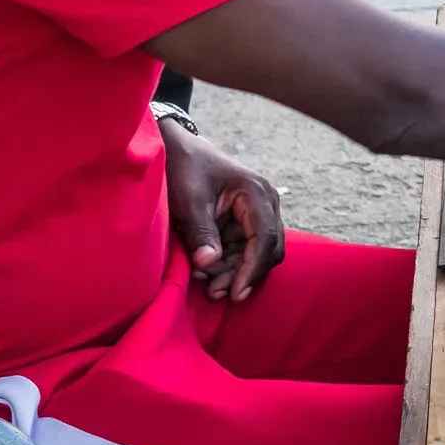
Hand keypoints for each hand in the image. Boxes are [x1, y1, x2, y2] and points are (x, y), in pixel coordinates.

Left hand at [161, 119, 285, 301]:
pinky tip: (206, 272)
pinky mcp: (244, 224)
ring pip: (256, 256)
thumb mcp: (189, 200)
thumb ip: (200, 231)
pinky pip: (243, 252)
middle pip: (267, 251)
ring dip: (234, 273)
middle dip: (243, 274)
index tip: (234, 293)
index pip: (266, 238)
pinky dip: (228, 265)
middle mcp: (265, 204)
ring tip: (205, 285)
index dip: (252, 269)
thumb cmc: (185, 169)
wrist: (178, 151)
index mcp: (257, 193)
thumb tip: (209, 263)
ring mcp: (256, 214)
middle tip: (213, 292)